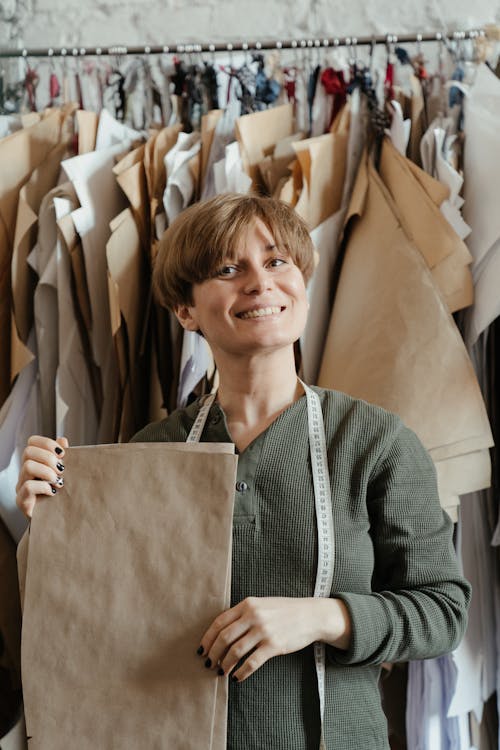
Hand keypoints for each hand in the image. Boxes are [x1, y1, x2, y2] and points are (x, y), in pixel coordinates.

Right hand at [16, 436, 68, 517]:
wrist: (56, 522)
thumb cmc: (60, 496)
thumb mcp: (63, 474)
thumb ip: (62, 458)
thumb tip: (62, 440)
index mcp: (35, 462)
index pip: (32, 442)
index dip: (47, 443)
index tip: (62, 453)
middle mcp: (25, 473)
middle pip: (28, 451)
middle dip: (48, 457)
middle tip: (61, 470)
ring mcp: (21, 486)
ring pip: (28, 466)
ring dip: (47, 472)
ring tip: (58, 481)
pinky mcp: (22, 501)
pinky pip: (28, 487)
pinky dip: (44, 487)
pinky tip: (54, 492)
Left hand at [198, 596, 350, 682]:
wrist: (310, 615)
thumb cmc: (284, 610)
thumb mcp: (261, 604)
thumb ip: (243, 613)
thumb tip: (221, 631)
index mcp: (248, 604)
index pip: (219, 622)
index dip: (208, 638)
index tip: (201, 650)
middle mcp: (254, 616)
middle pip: (224, 637)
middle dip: (213, 653)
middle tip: (209, 664)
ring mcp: (264, 631)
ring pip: (235, 651)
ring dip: (225, 664)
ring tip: (222, 671)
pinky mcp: (274, 645)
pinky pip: (252, 662)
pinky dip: (241, 672)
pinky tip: (238, 677)